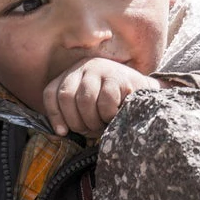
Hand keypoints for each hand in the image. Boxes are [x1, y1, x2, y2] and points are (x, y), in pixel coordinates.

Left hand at [43, 58, 166, 137]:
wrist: (148, 95)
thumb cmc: (115, 105)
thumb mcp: (90, 106)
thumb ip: (73, 114)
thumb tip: (58, 134)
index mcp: (74, 73)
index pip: (52, 92)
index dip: (54, 115)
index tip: (63, 132)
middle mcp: (85, 66)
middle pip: (66, 96)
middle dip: (76, 121)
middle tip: (90, 129)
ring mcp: (101, 68)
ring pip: (84, 100)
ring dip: (93, 120)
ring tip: (103, 124)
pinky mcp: (118, 76)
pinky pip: (105, 102)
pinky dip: (108, 115)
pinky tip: (115, 116)